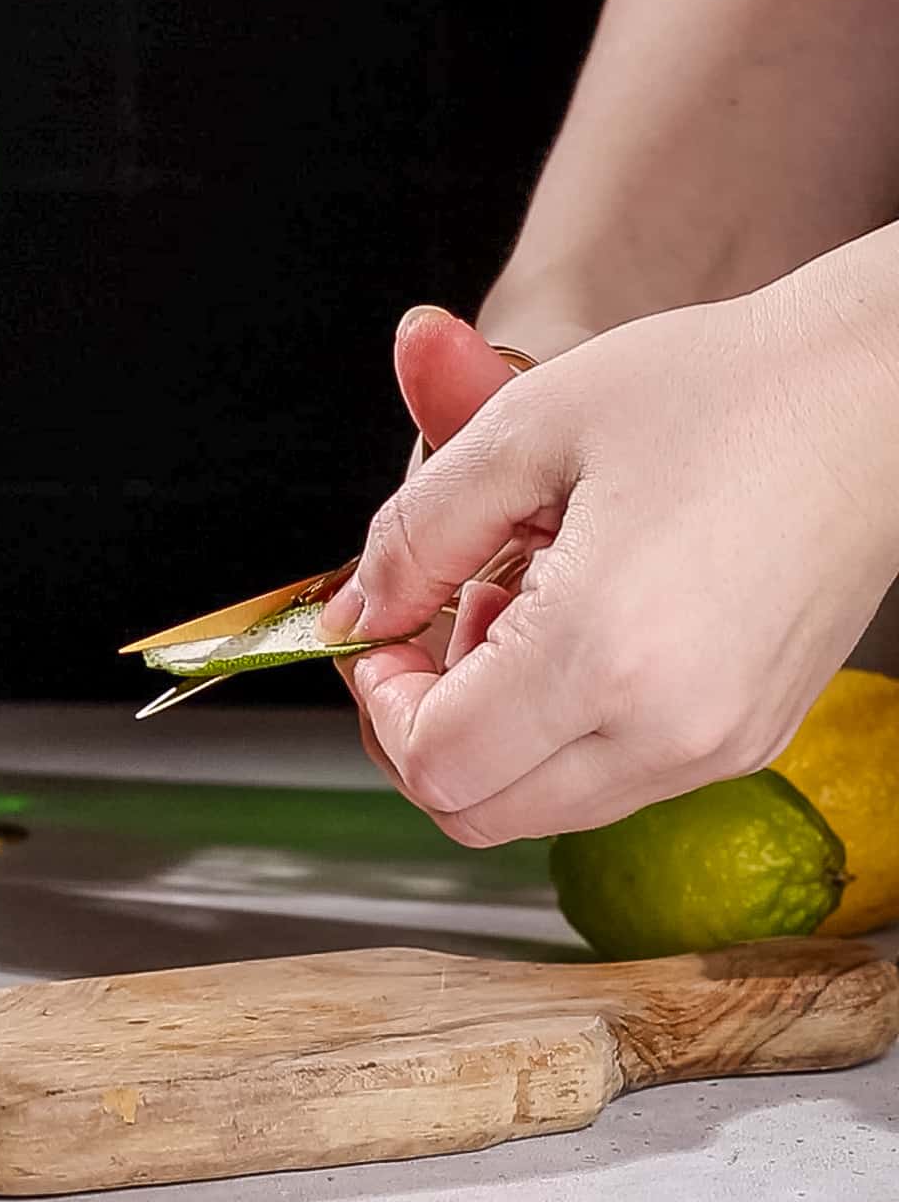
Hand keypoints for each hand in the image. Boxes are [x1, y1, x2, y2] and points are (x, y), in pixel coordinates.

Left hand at [322, 259, 898, 843]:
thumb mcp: (529, 428)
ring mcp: (720, 746)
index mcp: (603, 653)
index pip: (436, 763)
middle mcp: (670, 729)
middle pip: (480, 812)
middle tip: (436, 620)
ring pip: (548, 805)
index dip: (378, 702)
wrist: (867, 395)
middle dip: (425, 726)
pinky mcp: (753, 737)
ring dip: (498, 726)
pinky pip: (620, 775)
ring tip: (525, 598)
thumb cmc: (717, 390)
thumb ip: (418, 530)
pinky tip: (587, 614)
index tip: (383, 626)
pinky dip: (568, 722)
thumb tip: (355, 611)